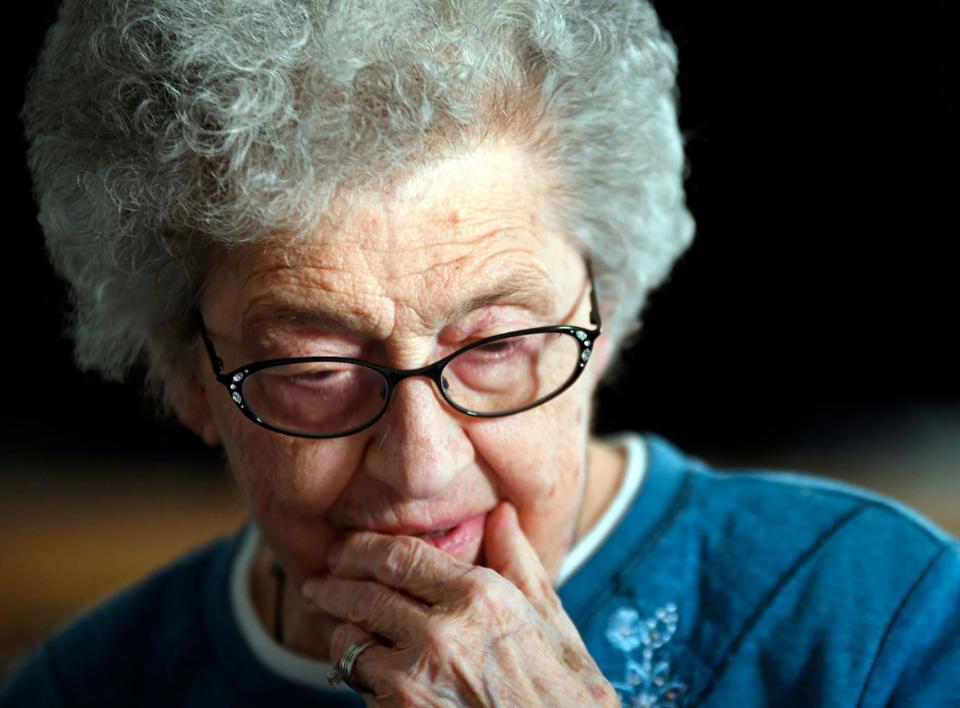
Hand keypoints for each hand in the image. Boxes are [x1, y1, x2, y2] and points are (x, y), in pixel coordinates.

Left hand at [301, 501, 618, 706]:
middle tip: (319, 583)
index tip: (343, 548)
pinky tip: (367, 669)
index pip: (399, 556)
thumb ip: (519, 563)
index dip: (361, 548)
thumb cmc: (565, 694)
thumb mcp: (553, 621)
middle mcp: (443, 631)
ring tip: (341, 628)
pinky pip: (360, 685)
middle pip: (363, 593)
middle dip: (333, 585)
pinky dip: (359, 675)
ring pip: (350, 641)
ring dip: (341, 633)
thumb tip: (501, 514)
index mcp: (480, 596)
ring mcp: (417, 677)